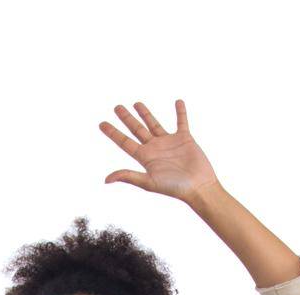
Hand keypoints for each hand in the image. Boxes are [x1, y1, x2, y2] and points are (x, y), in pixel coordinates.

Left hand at [98, 99, 220, 204]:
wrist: (198, 187)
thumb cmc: (174, 188)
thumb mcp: (149, 182)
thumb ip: (129, 176)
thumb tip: (107, 179)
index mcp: (145, 158)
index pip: (125, 142)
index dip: (113, 133)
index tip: (101, 123)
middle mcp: (155, 148)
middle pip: (137, 130)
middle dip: (127, 118)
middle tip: (117, 107)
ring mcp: (169, 143)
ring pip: (154, 124)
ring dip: (145, 113)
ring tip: (136, 103)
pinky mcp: (184, 138)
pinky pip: (181, 122)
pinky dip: (180, 112)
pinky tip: (178, 102)